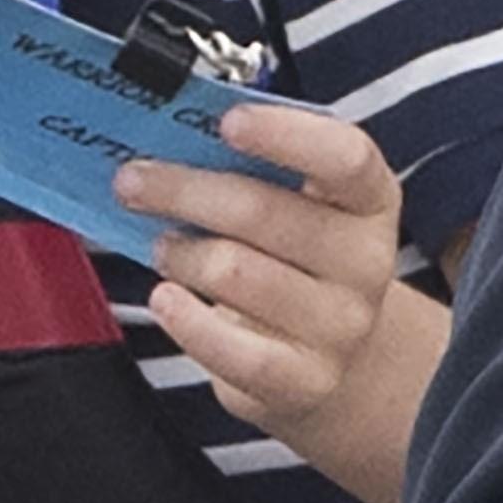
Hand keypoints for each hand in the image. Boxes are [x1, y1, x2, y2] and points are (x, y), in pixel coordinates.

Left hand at [116, 104, 437, 502]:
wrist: (332, 359)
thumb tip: (167, 132)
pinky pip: (233, 350)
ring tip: (161, 246)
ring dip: (180, 252)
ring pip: (236, 273)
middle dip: (184, 191)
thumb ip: (252, 166)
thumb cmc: (295, 260)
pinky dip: (186, 321)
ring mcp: (341, 326)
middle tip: (133, 181)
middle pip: (265, 212)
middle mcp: (366, 261)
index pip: (345, 156)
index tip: (227, 121)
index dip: (285, 134)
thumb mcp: (297, 205)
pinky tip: (165, 298)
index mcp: (369, 198)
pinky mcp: (305, 380)